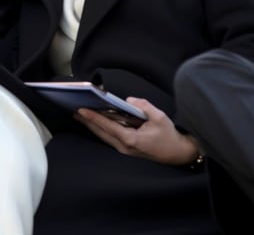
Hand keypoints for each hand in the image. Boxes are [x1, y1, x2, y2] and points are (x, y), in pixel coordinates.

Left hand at [75, 98, 199, 165]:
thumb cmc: (169, 136)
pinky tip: (95, 122)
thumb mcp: (159, 117)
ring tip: (80, 115)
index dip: (93, 117)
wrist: (178, 154)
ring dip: (92, 126)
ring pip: (104, 136)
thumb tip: (129, 100)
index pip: (108, 126)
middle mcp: (124, 147)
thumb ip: (143, 106)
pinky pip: (110, 138)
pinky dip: (101, 129)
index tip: (81, 110)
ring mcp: (124, 150)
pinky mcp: (126, 149)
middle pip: (101, 132)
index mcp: (131, 139)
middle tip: (74, 110)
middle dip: (87, 121)